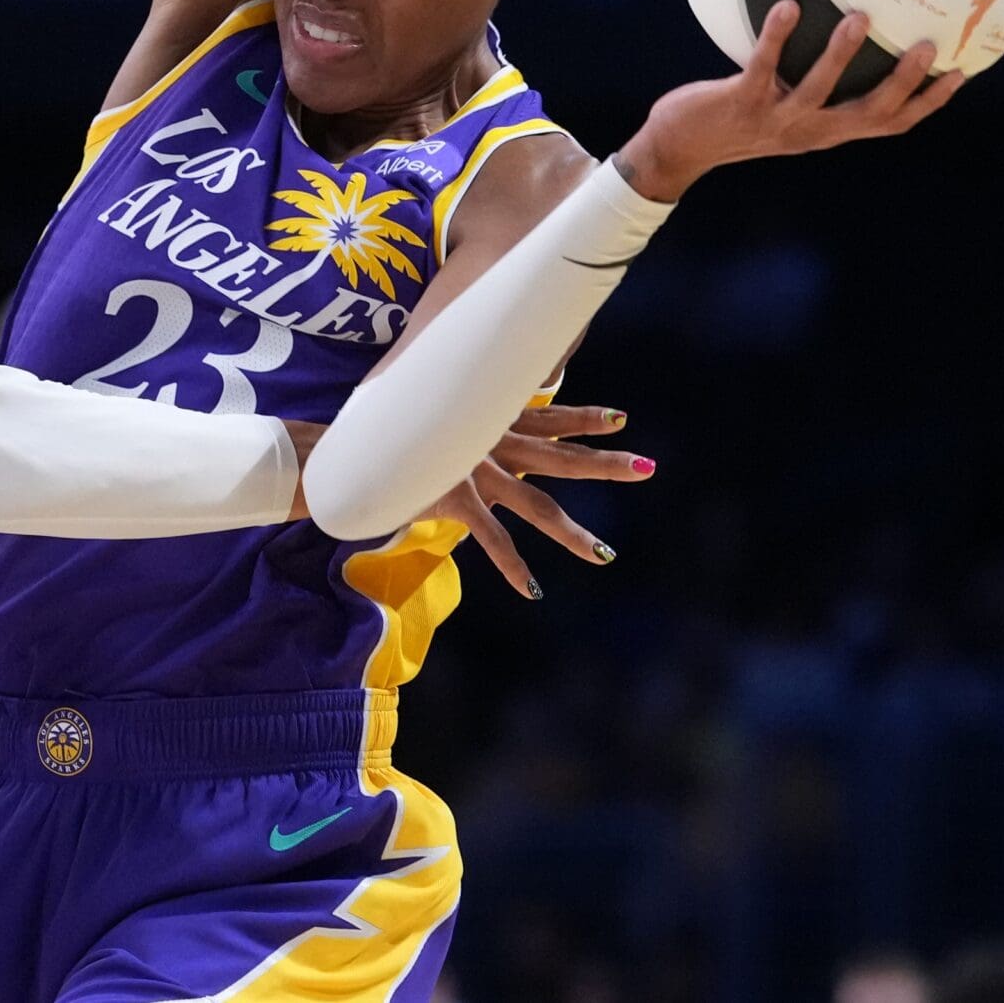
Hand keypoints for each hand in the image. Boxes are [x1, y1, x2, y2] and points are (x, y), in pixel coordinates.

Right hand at [418, 404, 651, 598]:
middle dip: (605, 462)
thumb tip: (480, 418)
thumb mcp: (441, 413)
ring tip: (604, 555)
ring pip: (537, 506)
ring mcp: (477, 471)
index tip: (622, 419)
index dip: (585, 417)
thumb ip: (468, 416)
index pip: (550, 416)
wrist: (356, 442)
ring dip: (573, 532)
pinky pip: (493, 538)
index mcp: (493, 421)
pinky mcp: (456, 497)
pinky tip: (533, 590)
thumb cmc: (397, 426)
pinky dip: (513, 566)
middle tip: (647, 468)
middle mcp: (493, 443)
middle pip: (560, 456)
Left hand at [616, 2, 964, 201]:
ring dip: (840, 54)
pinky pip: (762, 66)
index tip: (961, 72)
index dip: (927, 102)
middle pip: (868, 113)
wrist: (679, 148)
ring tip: (859, 17)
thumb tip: (847, 37)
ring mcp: (776, 119)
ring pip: (818, 90)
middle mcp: (809, 131)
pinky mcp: (741, 103)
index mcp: (827, 132)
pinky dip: (776, 36)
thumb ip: (818, 87)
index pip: (890, 124)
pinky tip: (786, 5)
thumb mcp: (787, 109)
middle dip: (901, 82)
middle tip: (927, 45)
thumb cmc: (736, 119)